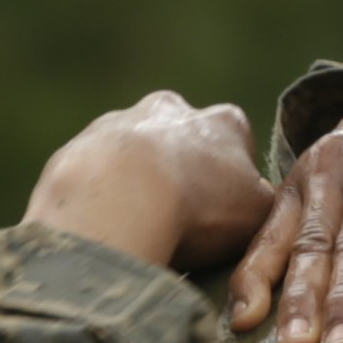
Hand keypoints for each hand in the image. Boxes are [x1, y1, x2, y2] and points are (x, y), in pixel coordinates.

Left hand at [20, 91, 275, 275]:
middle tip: (174, 224)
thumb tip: (266, 213)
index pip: (237, 146)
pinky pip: (90, 180)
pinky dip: (96, 202)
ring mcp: (117, 125)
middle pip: (180, 145)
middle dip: (178, 176)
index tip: (220, 216)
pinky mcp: (76, 151)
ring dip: (132, 188)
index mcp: (223, 122)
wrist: (119, 200)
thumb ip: (265, 208)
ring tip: (133, 232)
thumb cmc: (199, 208)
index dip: (232, 183)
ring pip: (130, 158)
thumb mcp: (258, 216)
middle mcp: (169, 110)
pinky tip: (99, 232)